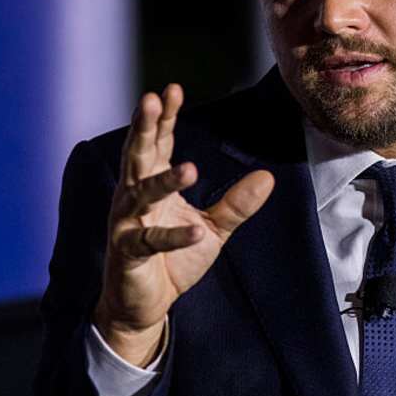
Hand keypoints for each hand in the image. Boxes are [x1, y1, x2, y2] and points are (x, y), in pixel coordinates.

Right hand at [93, 83, 274, 365]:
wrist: (145, 306)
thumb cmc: (173, 260)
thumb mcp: (213, 229)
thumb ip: (237, 204)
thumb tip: (268, 177)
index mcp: (151, 185)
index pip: (158, 143)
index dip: (163, 118)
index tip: (172, 89)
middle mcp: (133, 198)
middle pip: (138, 156)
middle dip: (145, 128)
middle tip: (150, 99)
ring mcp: (127, 225)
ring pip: (141, 195)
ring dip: (164, 181)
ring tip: (191, 168)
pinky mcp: (128, 255)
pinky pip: (151, 243)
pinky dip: (174, 238)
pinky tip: (195, 232)